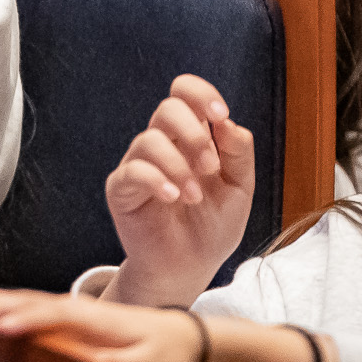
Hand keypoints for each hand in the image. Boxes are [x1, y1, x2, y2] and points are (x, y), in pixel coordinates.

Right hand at [0, 288, 206, 361]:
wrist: (182, 340)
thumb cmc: (164, 354)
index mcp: (92, 318)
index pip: (48, 314)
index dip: (20, 320)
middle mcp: (73, 309)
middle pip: (22, 301)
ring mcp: (66, 312)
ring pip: (17, 301)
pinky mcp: (62, 321)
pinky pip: (22, 309)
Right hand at [104, 76, 254, 308]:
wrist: (189, 268)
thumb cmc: (212, 227)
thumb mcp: (239, 189)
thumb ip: (238, 154)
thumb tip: (229, 123)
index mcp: (190, 137)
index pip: (185, 93)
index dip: (201, 94)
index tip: (220, 114)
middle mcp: (162, 144)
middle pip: (167, 108)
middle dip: (193, 134)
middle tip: (209, 167)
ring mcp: (139, 164)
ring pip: (149, 140)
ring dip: (179, 166)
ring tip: (194, 197)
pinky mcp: (121, 189)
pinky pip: (132, 171)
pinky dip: (156, 181)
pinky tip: (173, 198)